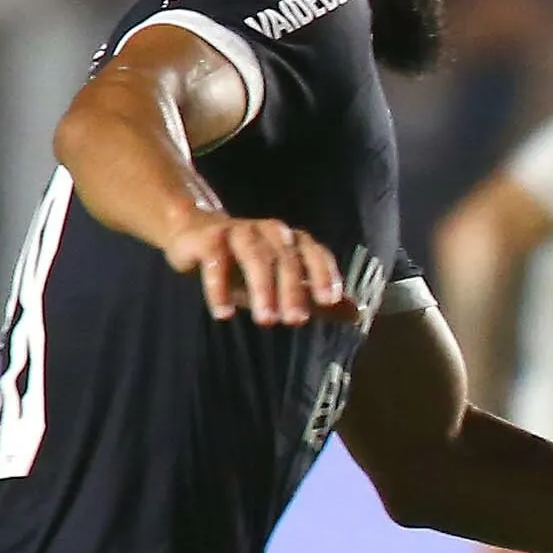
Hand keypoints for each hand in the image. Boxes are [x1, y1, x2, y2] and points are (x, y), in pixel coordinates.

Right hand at [161, 213, 353, 325]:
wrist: (194, 234)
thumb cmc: (244, 265)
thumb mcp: (281, 284)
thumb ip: (316, 298)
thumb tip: (358, 313)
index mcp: (292, 241)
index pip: (315, 253)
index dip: (323, 274)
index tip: (329, 301)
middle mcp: (270, 232)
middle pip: (287, 259)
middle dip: (293, 291)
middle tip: (295, 321)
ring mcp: (239, 231)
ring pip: (255, 256)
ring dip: (262, 288)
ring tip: (266, 320)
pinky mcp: (209, 238)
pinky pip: (216, 260)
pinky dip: (219, 287)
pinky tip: (223, 313)